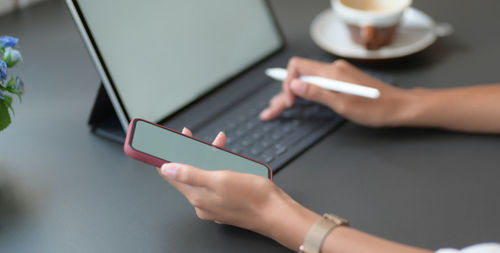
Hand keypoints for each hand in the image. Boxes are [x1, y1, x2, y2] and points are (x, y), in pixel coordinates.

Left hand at [157, 128, 319, 249]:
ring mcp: (215, 202)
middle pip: (188, 173)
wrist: (277, 213)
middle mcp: (203, 201)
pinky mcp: (227, 200)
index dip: (166, 157)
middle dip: (190, 151)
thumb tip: (166, 169)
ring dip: (208, 156)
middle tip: (191, 136)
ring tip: (219, 142)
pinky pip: (217, 180)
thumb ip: (191, 174)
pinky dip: (220, 166)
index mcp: (197, 196)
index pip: (171, 176)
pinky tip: (229, 157)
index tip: (163, 144)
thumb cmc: (253, 198)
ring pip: (204, 174)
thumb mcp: (220, 179)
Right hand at [260, 57, 416, 126]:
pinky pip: (317, 84)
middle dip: (284, 94)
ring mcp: (337, 75)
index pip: (297, 67)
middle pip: (299, 76)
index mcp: (332, 72)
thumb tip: (294, 84)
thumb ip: (317, 93)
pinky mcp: (341, 82)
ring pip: (307, 81)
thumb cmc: (375, 109)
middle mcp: (333, 69)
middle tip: (271, 112)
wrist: (398, 107)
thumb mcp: (342, 105)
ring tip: (276, 109)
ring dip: (291, 95)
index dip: (288, 83)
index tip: (291, 102)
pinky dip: (304, 93)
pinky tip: (296, 101)